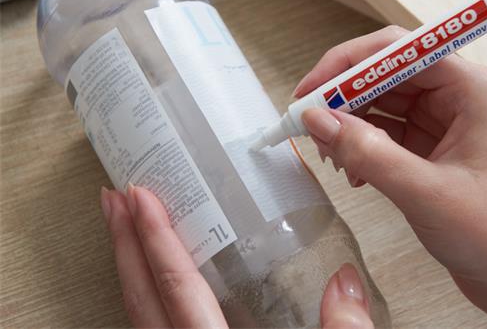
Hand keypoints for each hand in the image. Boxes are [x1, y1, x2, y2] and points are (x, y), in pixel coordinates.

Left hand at [100, 185, 373, 327]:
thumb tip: (345, 282)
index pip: (179, 291)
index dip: (157, 241)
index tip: (139, 200)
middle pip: (142, 300)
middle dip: (124, 244)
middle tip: (112, 200)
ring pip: (139, 317)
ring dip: (129, 268)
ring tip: (125, 229)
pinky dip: (146, 298)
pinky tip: (155, 283)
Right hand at [295, 26, 486, 326]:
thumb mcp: (425, 192)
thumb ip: (367, 152)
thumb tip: (315, 119)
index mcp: (470, 87)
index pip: (397, 50)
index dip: (347, 64)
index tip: (310, 92)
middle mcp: (456, 93)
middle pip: (383, 72)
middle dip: (341, 96)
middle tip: (306, 123)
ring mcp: (442, 118)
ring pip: (378, 101)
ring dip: (348, 122)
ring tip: (329, 153)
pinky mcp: (429, 142)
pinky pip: (382, 129)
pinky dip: (359, 144)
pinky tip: (352, 171)